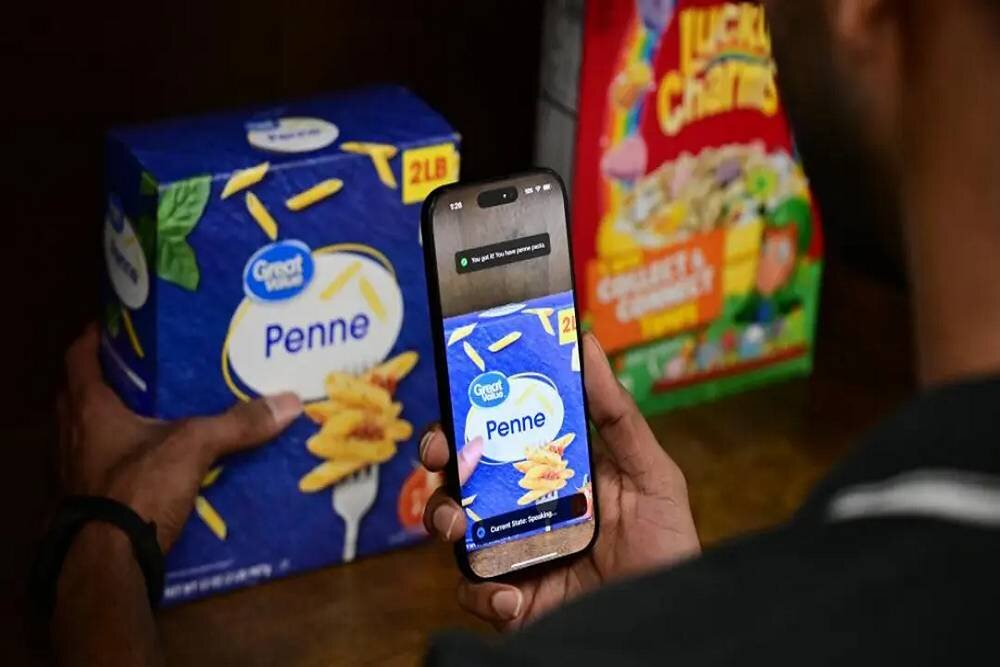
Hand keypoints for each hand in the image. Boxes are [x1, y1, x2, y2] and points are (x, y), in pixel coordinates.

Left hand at [57, 324, 302, 550]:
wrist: (107, 562)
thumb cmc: (137, 489)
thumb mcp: (193, 447)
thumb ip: (237, 424)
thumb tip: (290, 402)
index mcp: (88, 408)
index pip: (81, 355)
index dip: (100, 335)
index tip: (128, 325)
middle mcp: (73, 434)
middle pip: (87, 392)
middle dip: (118, 379)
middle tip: (156, 367)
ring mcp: (76, 470)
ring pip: (95, 432)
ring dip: (121, 421)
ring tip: (162, 411)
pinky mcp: (89, 501)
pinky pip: (107, 467)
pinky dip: (128, 459)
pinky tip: (158, 461)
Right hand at [419, 333, 699, 630]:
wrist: (670, 622)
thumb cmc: (666, 547)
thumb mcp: (651, 473)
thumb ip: (617, 415)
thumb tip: (587, 344)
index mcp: (550, 472)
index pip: (500, 433)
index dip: (471, 412)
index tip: (459, 394)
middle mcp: (522, 508)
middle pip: (461, 473)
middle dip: (440, 458)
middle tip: (441, 454)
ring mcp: (511, 553)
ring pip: (451, 526)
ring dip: (442, 517)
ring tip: (457, 526)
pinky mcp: (508, 600)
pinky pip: (472, 592)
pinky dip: (483, 593)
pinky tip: (513, 596)